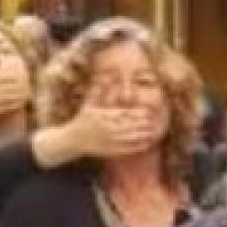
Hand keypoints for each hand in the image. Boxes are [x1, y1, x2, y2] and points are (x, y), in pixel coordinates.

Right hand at [36, 102, 159, 165]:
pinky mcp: (111, 151)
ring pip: (130, 138)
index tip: (148, 112)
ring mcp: (109, 141)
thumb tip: (106, 76)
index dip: (137, 114)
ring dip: (143, 135)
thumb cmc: (81, 120)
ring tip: (152, 132)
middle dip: (143, 124)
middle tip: (154, 121)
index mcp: (103, 116)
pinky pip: (127, 149)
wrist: (72, 140)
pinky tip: (146, 143)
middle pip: (130, 126)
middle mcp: (107, 129)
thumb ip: (98, 91)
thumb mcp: (88, 104)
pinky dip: (138, 146)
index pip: (124, 114)